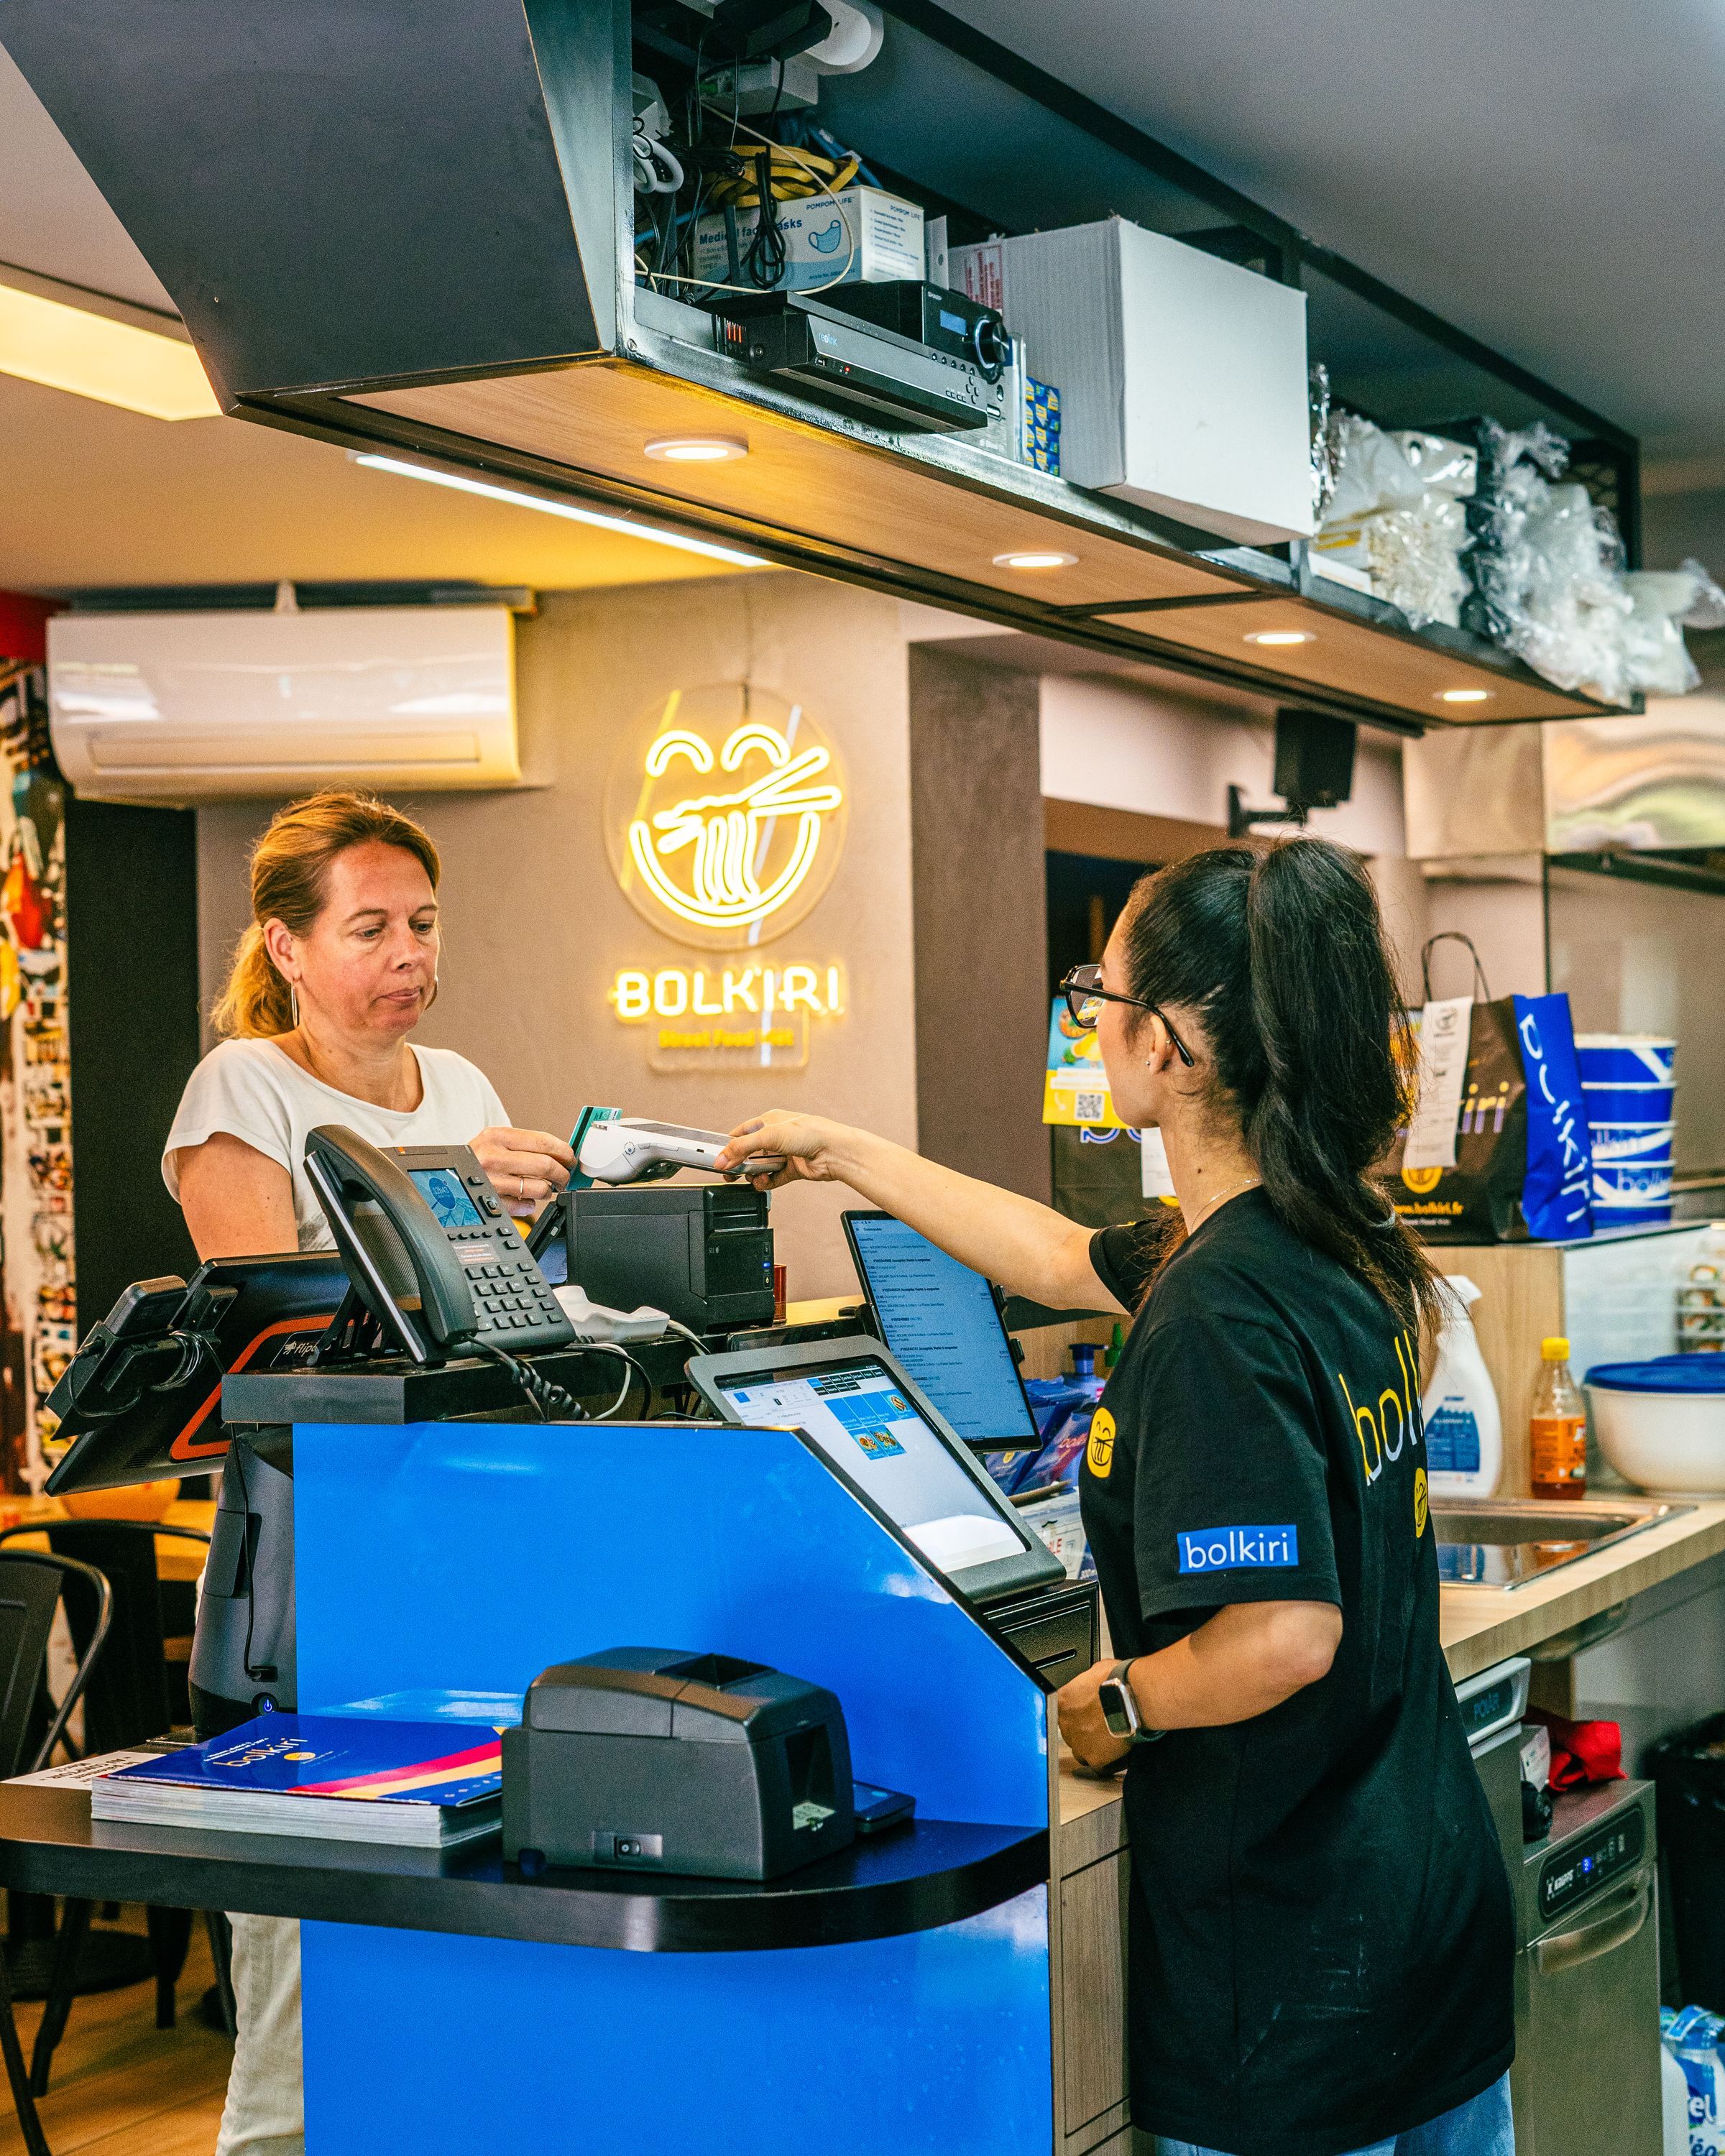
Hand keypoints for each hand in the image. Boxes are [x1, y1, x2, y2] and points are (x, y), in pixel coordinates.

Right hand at [470, 1126, 574, 1215]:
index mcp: (496, 1136)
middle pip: (546, 1165)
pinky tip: (526, 1199)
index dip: (564, 1151)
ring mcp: (491, 1181)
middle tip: (565, 1177)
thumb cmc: (476, 1158)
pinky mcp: (491, 1202)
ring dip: (549, 1190)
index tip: (571, 1158)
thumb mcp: (494, 1141)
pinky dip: (531, 1205)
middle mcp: (492, 1157)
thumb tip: (561, 1153)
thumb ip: (524, 1144)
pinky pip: (525, 1206)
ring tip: (546, 1189)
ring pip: (539, 1187)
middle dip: (563, 1173)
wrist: (445, 1176)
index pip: (543, 1141)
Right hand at [715, 1111, 854, 1191]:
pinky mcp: (791, 1169)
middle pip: (749, 1153)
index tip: (718, 1158)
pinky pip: (772, 1179)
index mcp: (769, 1121)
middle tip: (730, 1174)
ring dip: (754, 1175)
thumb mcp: (768, 1136)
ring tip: (754, 1177)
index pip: (741, 1133)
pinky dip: (766, 1182)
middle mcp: (776, 1137)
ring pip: (760, 1167)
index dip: (729, 1145)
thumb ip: (742, 1147)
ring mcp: (784, 1154)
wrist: (834, 1151)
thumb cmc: (810, 1133)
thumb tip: (722, 1158)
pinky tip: (764, 1182)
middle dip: (739, 1164)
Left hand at [1057, 1658, 1131, 1771]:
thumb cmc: (1118, 1681)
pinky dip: (1109, 1764)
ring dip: (1093, 1749)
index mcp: (1064, 1700)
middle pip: (1071, 1733)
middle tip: (1103, 1726)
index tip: (1087, 1713)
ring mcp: (1079, 1743)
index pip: (1063, 1712)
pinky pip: (1099, 1767)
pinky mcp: (1095, 1758)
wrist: (1131, 1696)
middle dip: (1085, 1731)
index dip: (1077, 1713)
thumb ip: (1090, 1681)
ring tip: (1110, 1743)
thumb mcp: (1098, 1669)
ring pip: (1081, 1753)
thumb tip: (1095, 1681)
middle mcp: (1066, 1723)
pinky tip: (1118, 1757)